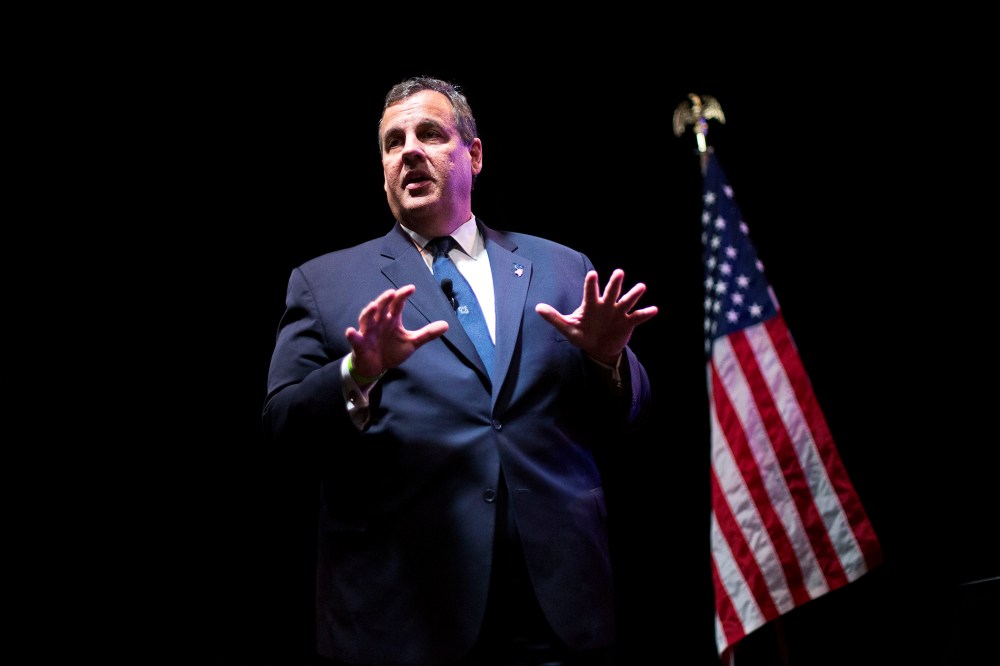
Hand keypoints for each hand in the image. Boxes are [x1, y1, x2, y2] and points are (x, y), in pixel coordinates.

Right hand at [345, 285, 448, 378]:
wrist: (376, 367)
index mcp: (391, 319)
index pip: (397, 303)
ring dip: (369, 312)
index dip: (403, 295)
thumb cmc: (391, 350)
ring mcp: (368, 332)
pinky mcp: (360, 344)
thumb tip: (446, 325)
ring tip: (373, 306)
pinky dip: (352, 335)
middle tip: (392, 293)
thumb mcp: (411, 342)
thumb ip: (427, 334)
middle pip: (381, 307)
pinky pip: (355, 339)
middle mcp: (379, 322)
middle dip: (385, 300)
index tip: (411, 288)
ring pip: (367, 319)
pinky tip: (350, 332)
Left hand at [535, 269, 657, 365]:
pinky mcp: (628, 322)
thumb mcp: (567, 328)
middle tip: (619, 272)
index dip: (592, 284)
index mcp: (591, 305)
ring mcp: (618, 313)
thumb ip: (554, 318)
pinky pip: (638, 317)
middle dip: (615, 283)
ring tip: (641, 286)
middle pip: (612, 292)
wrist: (598, 349)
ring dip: (634, 294)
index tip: (592, 275)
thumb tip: (537, 307)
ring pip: (627, 300)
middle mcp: (606, 305)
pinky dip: (646, 313)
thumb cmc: (582, 334)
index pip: (591, 292)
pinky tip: (653, 309)